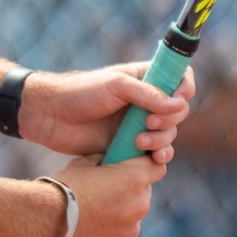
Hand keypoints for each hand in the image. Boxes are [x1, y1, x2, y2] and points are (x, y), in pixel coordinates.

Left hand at [18, 62, 196, 160]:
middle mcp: (146, 101)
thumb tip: (178, 105)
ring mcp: (139, 124)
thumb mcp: (115, 86)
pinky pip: (155, 153)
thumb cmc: (80, 93)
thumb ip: (148, 94)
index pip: (180, 78)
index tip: (177, 98)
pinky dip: (159, 155)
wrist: (51, 116)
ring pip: (169, 134)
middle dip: (169, 119)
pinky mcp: (130, 146)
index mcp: (145, 78)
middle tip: (147, 122)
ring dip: (161, 139)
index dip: (184, 88)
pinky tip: (153, 158)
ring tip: (138, 141)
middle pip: (178, 111)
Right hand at [41, 152, 168, 236]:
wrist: (45, 220)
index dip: (146, 165)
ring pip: (131, 218)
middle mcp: (139, 205)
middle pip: (143, 194)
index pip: (157, 167)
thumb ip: (103, 161)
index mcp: (134, 179)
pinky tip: (87, 231)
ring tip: (92, 214)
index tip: (134, 166)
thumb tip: (108, 159)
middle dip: (130, 191)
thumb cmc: (63, 187)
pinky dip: (108, 235)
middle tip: (106, 191)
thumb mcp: (83, 163)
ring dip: (119, 214)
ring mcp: (130, 230)